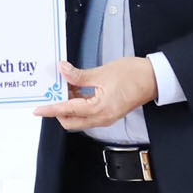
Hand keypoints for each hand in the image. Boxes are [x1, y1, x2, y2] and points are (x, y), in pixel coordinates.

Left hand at [33, 58, 155, 131]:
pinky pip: (88, 113)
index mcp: (98, 109)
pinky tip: (75, 89)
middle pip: (71, 121)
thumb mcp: (101, 73)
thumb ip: (79, 76)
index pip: (67, 111)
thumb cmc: (133, 75)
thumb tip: (63, 71)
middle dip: (58, 110)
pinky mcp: (108, 112)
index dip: (50, 110)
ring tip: (62, 87)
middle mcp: (101, 118)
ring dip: (68, 106)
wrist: (154, 78)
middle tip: (50, 93)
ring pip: (79, 117)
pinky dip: (79, 104)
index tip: (38, 109)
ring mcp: (105, 117)